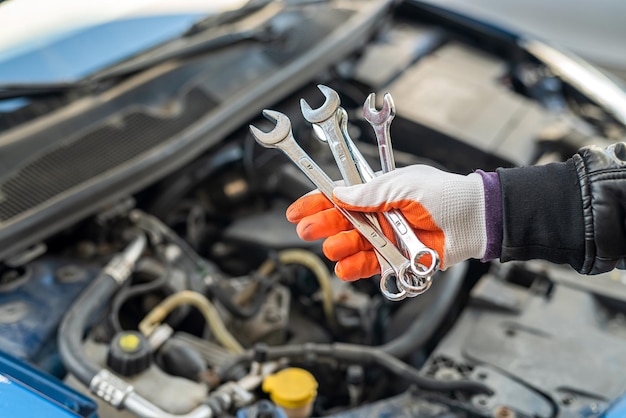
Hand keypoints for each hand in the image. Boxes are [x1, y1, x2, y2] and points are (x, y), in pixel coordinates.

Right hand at [286, 165, 487, 280]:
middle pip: (340, 223)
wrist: (474, 218)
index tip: (296, 211)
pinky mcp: (396, 259)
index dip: (315, 203)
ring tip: (332, 248)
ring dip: (338, 248)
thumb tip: (340, 194)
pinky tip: (344, 267)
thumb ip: (369, 193)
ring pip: (352, 246)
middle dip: (321, 226)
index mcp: (377, 192)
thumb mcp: (402, 184)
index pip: (339, 197)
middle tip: (307, 230)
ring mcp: (386, 238)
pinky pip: (370, 265)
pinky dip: (355, 268)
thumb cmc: (444, 194)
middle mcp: (378, 215)